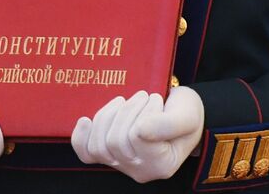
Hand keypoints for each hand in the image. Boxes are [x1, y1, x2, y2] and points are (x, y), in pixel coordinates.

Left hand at [71, 87, 204, 182]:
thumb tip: (140, 131)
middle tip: (144, 97)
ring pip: (99, 145)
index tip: (157, 100)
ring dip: (111, 115)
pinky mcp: (109, 156)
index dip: (145, 112)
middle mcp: (140, 171)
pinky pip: (86, 153)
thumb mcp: (187, 115)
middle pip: (115, 141)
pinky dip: (82, 136)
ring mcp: (122, 165)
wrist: (181, 113)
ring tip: (127, 101)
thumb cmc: (186, 113)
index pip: (138, 137)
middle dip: (128, 110)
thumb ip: (168, 124)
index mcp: (161, 164)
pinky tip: (85, 121)